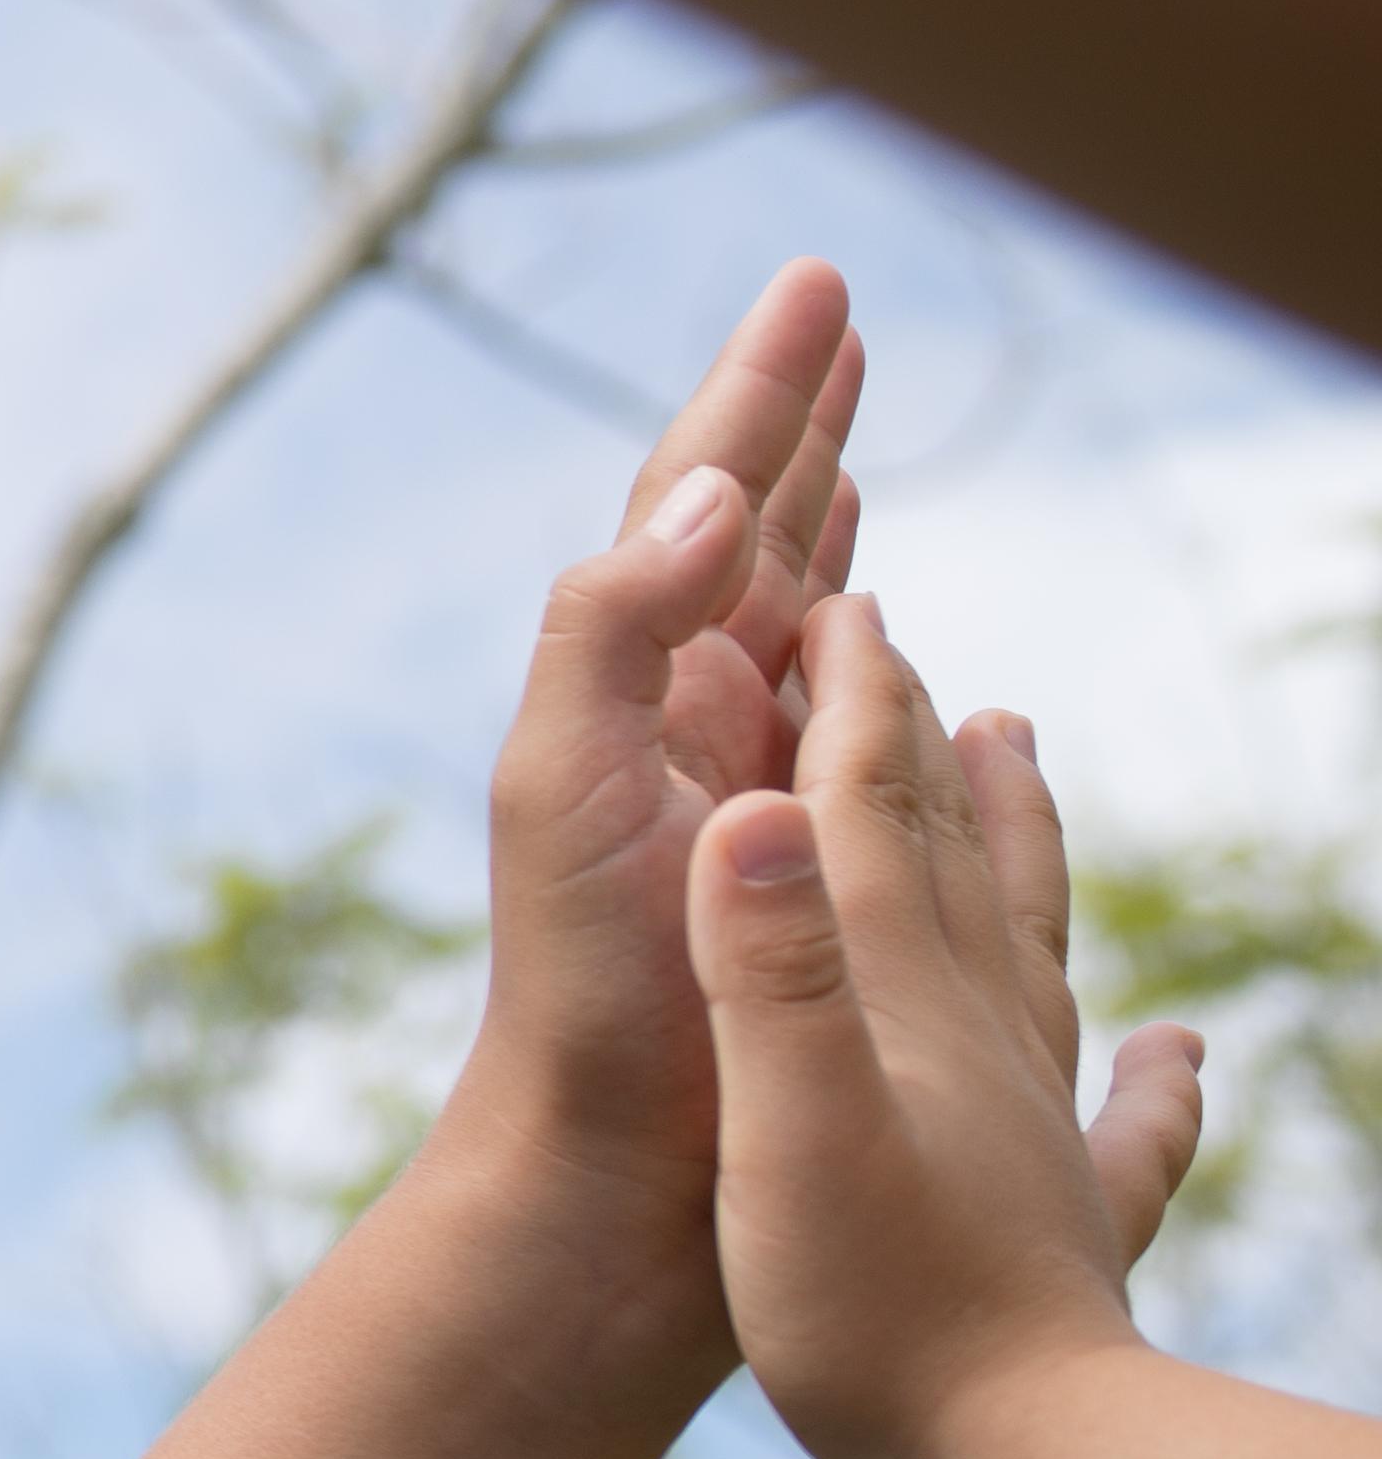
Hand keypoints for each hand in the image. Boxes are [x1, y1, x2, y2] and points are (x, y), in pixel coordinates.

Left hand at [422, 263, 870, 1319]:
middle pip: (753, 529)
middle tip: (838, 315)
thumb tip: (698, 503)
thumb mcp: (557, 784)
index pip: (701, 497)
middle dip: (795, 420)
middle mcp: (691, 720)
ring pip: (803, 614)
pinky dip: (879, 661)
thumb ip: (610, 632)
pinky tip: (902, 648)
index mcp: (637, 682)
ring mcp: (750, 788)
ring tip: (851, 438)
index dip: (761, 389)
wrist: (612, 1175)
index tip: (819, 283)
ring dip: (824, 517)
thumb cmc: (575, 992)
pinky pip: (855, 729)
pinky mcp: (807, 866)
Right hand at [688, 600, 1209, 1458]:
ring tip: (1022, 764)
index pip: (859, 822)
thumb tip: (746, 810)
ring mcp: (1031, 1125)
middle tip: (902, 649)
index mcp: (897, 1006)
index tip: (833, 603)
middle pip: (943, 859)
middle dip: (915, 744)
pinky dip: (1151, 1078)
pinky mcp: (1063, 1218)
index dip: (845, 708)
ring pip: (1026, 947)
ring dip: (1017, 846)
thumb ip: (766, 972)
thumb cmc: (880, 1312)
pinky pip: (1122, 1125)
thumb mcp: (786, 1131)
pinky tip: (1178, 1054)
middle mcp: (976, 1039)